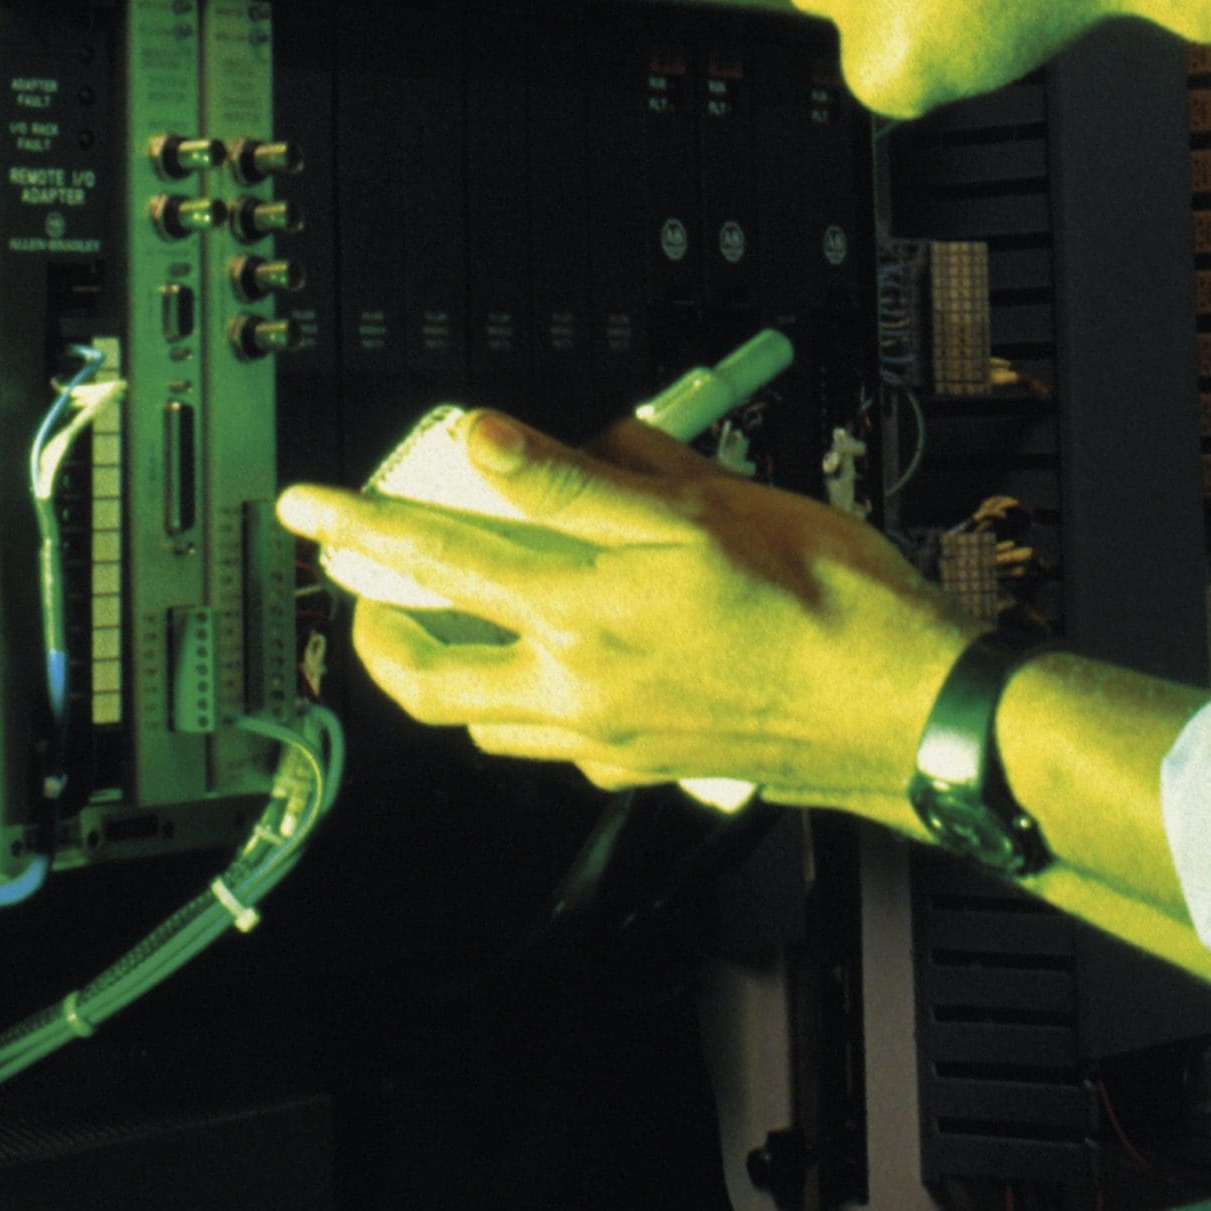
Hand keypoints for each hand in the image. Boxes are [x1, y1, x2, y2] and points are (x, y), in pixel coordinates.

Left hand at [277, 412, 974, 819]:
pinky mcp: (640, 767)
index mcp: (590, 605)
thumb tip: (509, 444)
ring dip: (440, 673)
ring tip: (433, 627)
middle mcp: (581, 681)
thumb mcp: (711, 506)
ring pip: (480, 719)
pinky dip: (524, 707)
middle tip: (357, 586)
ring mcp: (606, 736)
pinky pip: (549, 744)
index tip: (309, 505)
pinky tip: (545, 671)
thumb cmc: (826, 599)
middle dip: (374, 627)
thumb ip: (595, 476)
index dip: (365, 522)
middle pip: (430, 670)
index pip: (445, 552)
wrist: (900, 707)